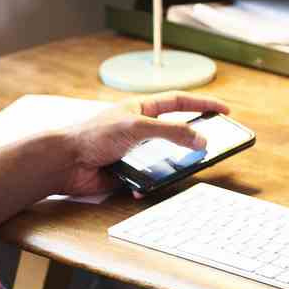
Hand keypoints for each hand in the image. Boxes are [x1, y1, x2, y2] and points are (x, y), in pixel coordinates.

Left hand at [54, 93, 228, 197]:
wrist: (64, 163)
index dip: (202, 105)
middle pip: (175, 133)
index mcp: (141, 109)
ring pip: (164, 159)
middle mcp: (139, 129)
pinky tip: (142, 186)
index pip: (179, 103)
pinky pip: (147, 180)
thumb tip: (201, 139)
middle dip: (192, 140)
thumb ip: (172, 132)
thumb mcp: (138, 126)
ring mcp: (134, 152)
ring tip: (183, 170)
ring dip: (170, 166)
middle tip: (214, 145)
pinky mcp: (127, 173)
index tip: (224, 110)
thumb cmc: (92, 135)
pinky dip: (147, 184)